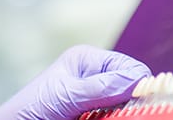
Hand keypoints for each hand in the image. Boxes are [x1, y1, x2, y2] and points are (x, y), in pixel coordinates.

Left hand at [0, 45, 151, 119]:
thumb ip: (101, 87)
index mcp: (89, 60)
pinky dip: (114, 117)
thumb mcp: (68, 94)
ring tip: (106, 116)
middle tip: (122, 112)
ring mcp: (96, 98)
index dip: (138, 83)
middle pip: (130, 87)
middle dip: (131, 101)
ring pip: (125, 105)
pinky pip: (114, 114)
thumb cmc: (32, 107)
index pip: (129, 66)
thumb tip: (137, 81)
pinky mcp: (94, 115)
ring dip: (122, 112)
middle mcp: (95, 76)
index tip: (140, 100)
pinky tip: (107, 119)